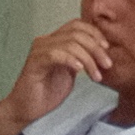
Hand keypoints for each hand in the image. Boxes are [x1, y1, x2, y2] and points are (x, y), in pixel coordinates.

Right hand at [0, 19, 113, 134]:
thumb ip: (82, 58)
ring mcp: (39, 50)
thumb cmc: (49, 91)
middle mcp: (46, 41)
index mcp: (55, 41)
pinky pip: (55, 54)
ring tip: (96, 75)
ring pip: (69, 43)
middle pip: (76, 33)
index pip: (77, 25)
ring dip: (88, 58)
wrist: (27, 109)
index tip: (106, 49)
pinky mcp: (34, 62)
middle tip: (107, 65)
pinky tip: (79, 70)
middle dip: (96, 48)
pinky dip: (70, 60)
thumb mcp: (71, 71)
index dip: (95, 33)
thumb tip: (102, 51)